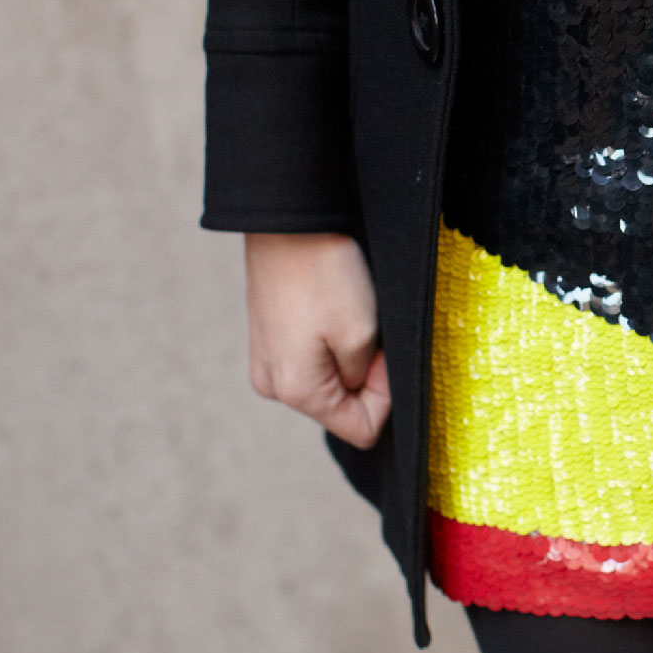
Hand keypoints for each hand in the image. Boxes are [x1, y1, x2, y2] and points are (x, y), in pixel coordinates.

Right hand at [243, 233, 390, 448]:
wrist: (288, 222)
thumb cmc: (324, 273)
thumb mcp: (361, 334)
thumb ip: (366, 379)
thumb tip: (359, 390)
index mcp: (295, 391)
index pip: (361, 430)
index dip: (385, 396)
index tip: (383, 354)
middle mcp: (273, 385)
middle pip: (344, 406)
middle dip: (366, 374)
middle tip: (369, 330)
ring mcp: (268, 362)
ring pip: (331, 380)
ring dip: (350, 355)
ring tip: (346, 314)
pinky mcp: (269, 339)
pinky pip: (313, 358)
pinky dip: (332, 340)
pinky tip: (330, 308)